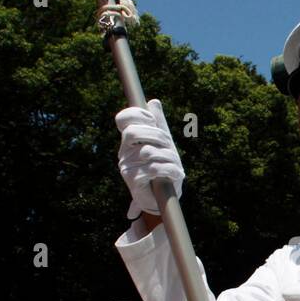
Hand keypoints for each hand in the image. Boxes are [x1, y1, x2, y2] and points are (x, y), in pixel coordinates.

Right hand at [116, 99, 183, 218]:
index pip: (123, 119)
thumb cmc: (163, 167)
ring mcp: (127, 167)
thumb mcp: (163, 144)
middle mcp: (124, 152)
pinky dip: (170, 169)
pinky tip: (176, 173)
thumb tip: (153, 102)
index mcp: (129, 140)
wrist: (162, 198)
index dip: (139, 115)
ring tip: (176, 163)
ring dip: (168, 155)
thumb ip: (158, 123)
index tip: (153, 121)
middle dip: (156, 135)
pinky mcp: (134, 181)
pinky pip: (154, 168)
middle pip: (132, 133)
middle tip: (168, 144)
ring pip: (148, 152)